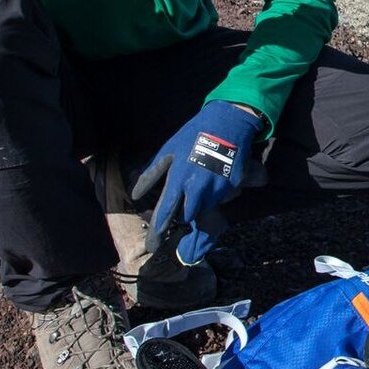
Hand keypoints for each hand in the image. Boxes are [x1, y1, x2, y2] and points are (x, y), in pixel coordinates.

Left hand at [132, 101, 265, 265]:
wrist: (227, 122)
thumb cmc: (193, 135)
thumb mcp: (169, 150)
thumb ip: (151, 173)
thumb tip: (135, 192)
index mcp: (179, 179)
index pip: (166, 212)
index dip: (158, 231)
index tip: (152, 246)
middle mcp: (198, 188)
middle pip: (186, 215)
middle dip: (182, 211)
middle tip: (183, 196)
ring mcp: (217, 188)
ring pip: (203, 207)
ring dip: (198, 201)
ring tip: (199, 180)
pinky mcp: (232, 186)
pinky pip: (219, 198)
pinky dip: (213, 192)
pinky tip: (212, 175)